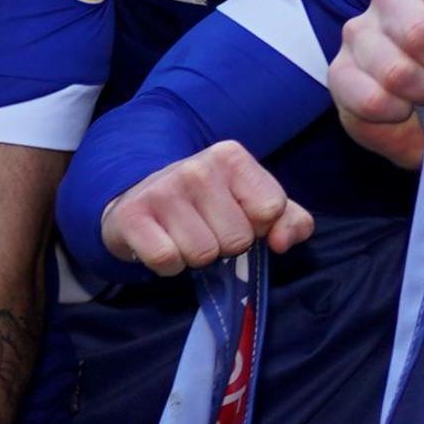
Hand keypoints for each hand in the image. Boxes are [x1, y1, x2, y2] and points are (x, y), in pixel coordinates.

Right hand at [99, 141, 311, 275]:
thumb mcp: (255, 204)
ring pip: (203, 254)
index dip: (259, 226)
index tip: (238, 216)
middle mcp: (197, 167)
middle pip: (237, 239)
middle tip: (205, 229)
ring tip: (183, 236)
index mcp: (231, 157)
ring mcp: (162, 189)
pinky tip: (163, 244)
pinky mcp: (132, 215)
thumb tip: (281, 242)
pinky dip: (168, 265)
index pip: (271, 209)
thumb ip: (290, 220)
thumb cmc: (208, 204)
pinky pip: (167, 260)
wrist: (138, 199)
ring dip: (195, 257)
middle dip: (225, 245)